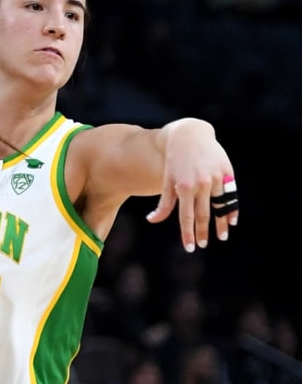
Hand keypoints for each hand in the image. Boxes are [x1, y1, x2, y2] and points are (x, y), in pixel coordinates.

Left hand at [146, 119, 237, 252]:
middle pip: (203, 214)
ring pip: (219, 206)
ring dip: (221, 223)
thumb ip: (163, 203)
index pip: (186, 217)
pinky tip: (232, 220)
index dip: (188, 234)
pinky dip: (232, 208)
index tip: (190, 248)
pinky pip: (230, 194)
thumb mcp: (167, 181)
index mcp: (184, 187)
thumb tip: (152, 220)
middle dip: (203, 232)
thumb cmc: (174, 161)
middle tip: (204, 244)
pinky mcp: (226, 170)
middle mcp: (200, 183)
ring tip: (222, 237)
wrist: (189, 135)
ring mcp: (215, 177)